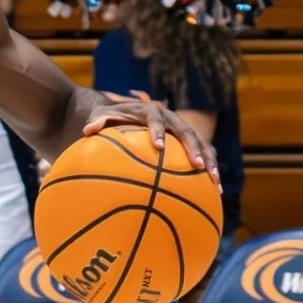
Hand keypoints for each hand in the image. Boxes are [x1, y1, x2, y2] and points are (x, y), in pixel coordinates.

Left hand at [80, 91, 218, 180]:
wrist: (126, 112)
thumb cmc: (112, 117)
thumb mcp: (101, 116)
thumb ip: (97, 122)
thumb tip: (87, 130)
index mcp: (150, 111)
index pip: (155, 118)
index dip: (157, 131)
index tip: (157, 147)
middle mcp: (170, 118)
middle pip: (186, 131)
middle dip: (193, 148)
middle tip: (197, 166)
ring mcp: (182, 129)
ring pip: (201, 143)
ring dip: (209, 161)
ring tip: (215, 182)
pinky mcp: (188, 142)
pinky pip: (203, 154)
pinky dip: (210, 170)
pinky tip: (215, 191)